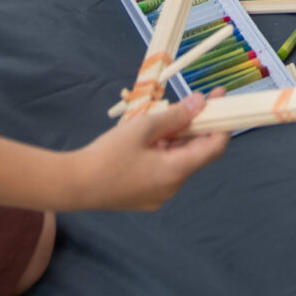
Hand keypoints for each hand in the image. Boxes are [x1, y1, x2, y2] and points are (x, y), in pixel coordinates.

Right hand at [66, 99, 225, 210]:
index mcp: (175, 173)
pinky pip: (163, 170)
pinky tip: (150, 136)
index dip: (222, 123)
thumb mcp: (144, 128)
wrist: (73, 186)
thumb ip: (176, 116)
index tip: (221, 99)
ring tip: (164, 116)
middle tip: (192, 100)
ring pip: (178, 160)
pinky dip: (164, 151)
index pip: (214, 148)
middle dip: (197, 126)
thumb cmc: (109, 155)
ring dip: (178, 138)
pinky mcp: (143, 196)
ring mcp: (157, 195)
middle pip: (195, 153)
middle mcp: (171, 188)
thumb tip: (202, 103)